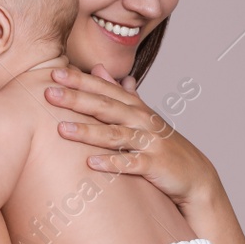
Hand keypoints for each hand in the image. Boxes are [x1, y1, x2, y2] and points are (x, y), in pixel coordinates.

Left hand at [44, 64, 218, 210]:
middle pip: (106, 107)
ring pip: (115, 134)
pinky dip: (112, 163)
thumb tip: (99, 69)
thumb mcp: (143, 114)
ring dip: (89, 132)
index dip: (81, 80)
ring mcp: (149, 142)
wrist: (195, 174)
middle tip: (49, 93)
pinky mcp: (155, 165)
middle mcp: (142, 120)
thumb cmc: (163, 144)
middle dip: (77, 99)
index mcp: (135, 107)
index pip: (105, 89)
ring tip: (62, 129)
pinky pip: (131, 164)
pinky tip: (91, 163)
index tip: (54, 73)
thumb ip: (120, 92)